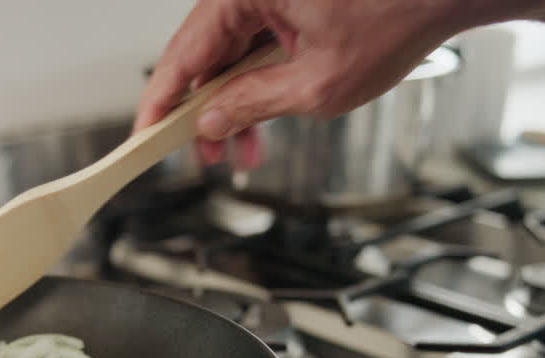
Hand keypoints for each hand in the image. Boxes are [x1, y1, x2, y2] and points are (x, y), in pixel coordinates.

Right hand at [134, 0, 477, 165]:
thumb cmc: (401, 13)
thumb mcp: (319, 83)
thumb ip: (255, 105)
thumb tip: (214, 122)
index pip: (182, 55)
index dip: (161, 104)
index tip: (143, 138)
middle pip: (203, 57)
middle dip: (206, 114)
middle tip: (208, 156)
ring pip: (230, 56)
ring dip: (235, 105)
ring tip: (244, 151)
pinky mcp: (288, 2)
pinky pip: (255, 46)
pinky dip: (257, 83)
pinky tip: (264, 120)